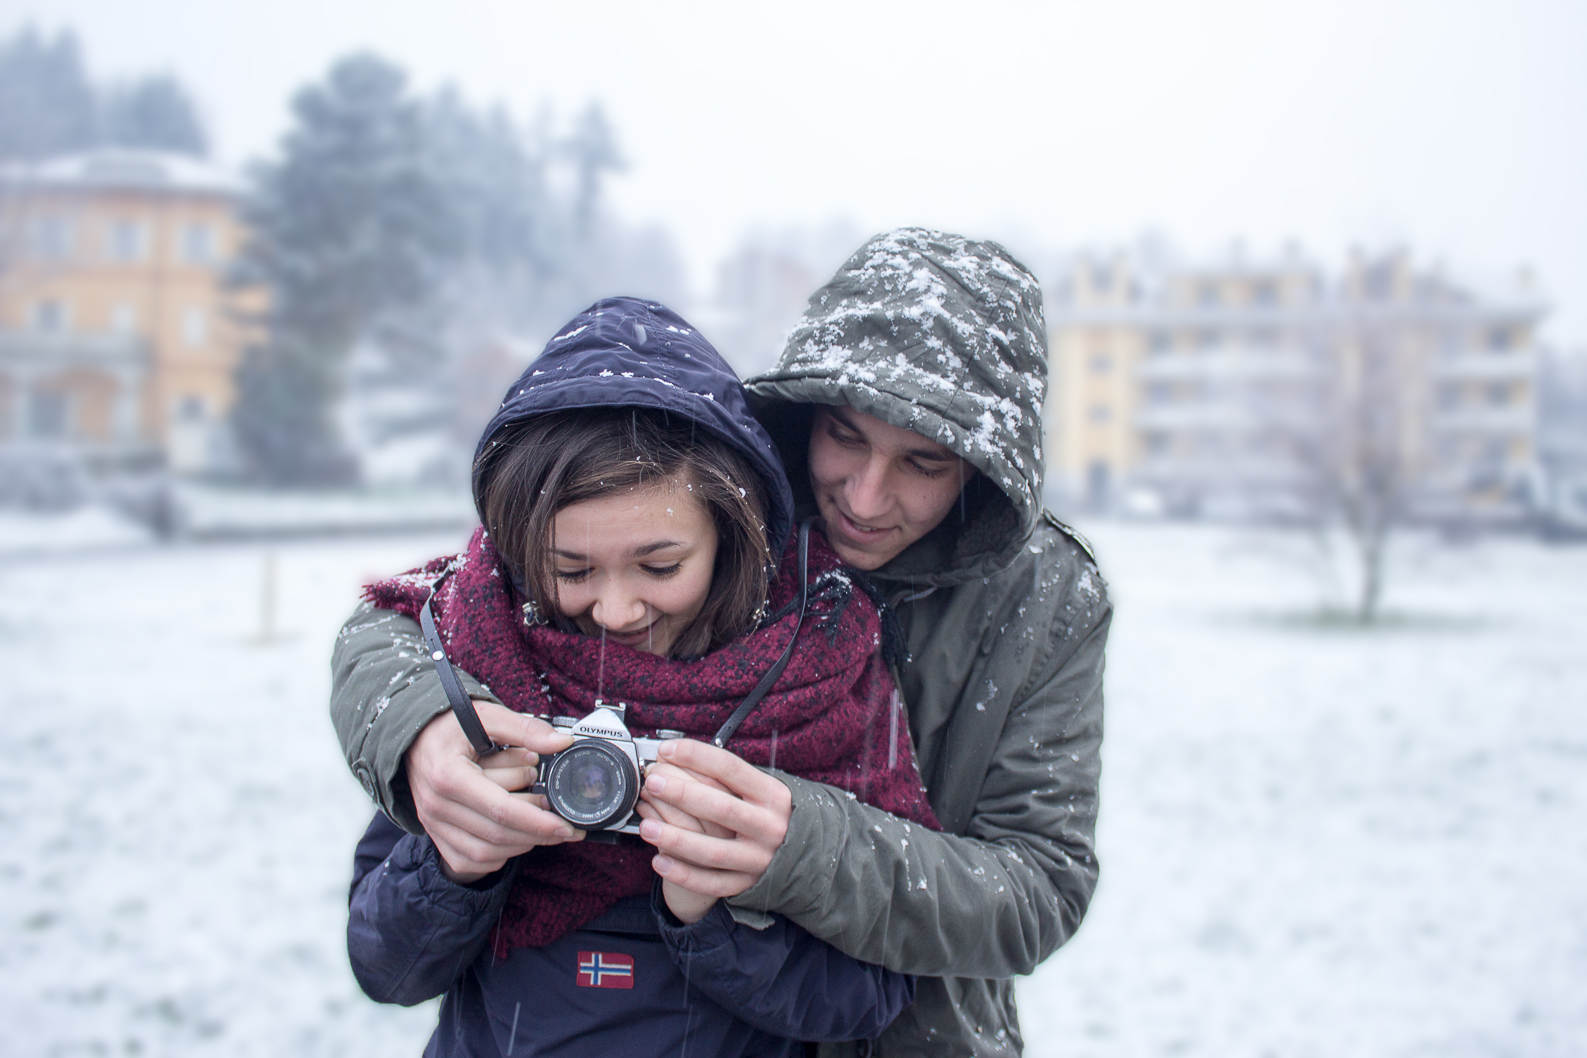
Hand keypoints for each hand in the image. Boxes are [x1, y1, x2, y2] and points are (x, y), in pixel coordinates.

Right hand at [407, 701, 580, 883]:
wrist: (414, 736)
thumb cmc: (450, 725)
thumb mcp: (487, 716)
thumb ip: (525, 729)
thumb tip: (562, 742)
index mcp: (449, 776)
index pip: (501, 809)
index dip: (538, 822)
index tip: (567, 826)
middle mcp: (437, 806)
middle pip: (497, 834)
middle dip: (535, 831)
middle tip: (558, 815)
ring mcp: (433, 824)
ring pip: (485, 853)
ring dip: (519, 842)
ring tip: (538, 820)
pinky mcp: (435, 835)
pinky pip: (470, 859)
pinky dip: (498, 854)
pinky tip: (515, 835)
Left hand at [635, 740, 791, 901]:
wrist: (804, 854)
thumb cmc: (767, 813)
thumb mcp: (760, 789)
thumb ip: (725, 777)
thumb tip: (676, 756)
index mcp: (771, 795)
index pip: (730, 769)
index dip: (696, 756)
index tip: (667, 750)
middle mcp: (768, 826)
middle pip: (721, 808)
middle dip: (682, 794)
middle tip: (653, 783)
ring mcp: (759, 858)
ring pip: (713, 851)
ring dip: (676, 839)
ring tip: (646, 827)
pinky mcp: (747, 883)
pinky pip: (712, 883)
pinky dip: (684, 874)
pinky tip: (659, 861)